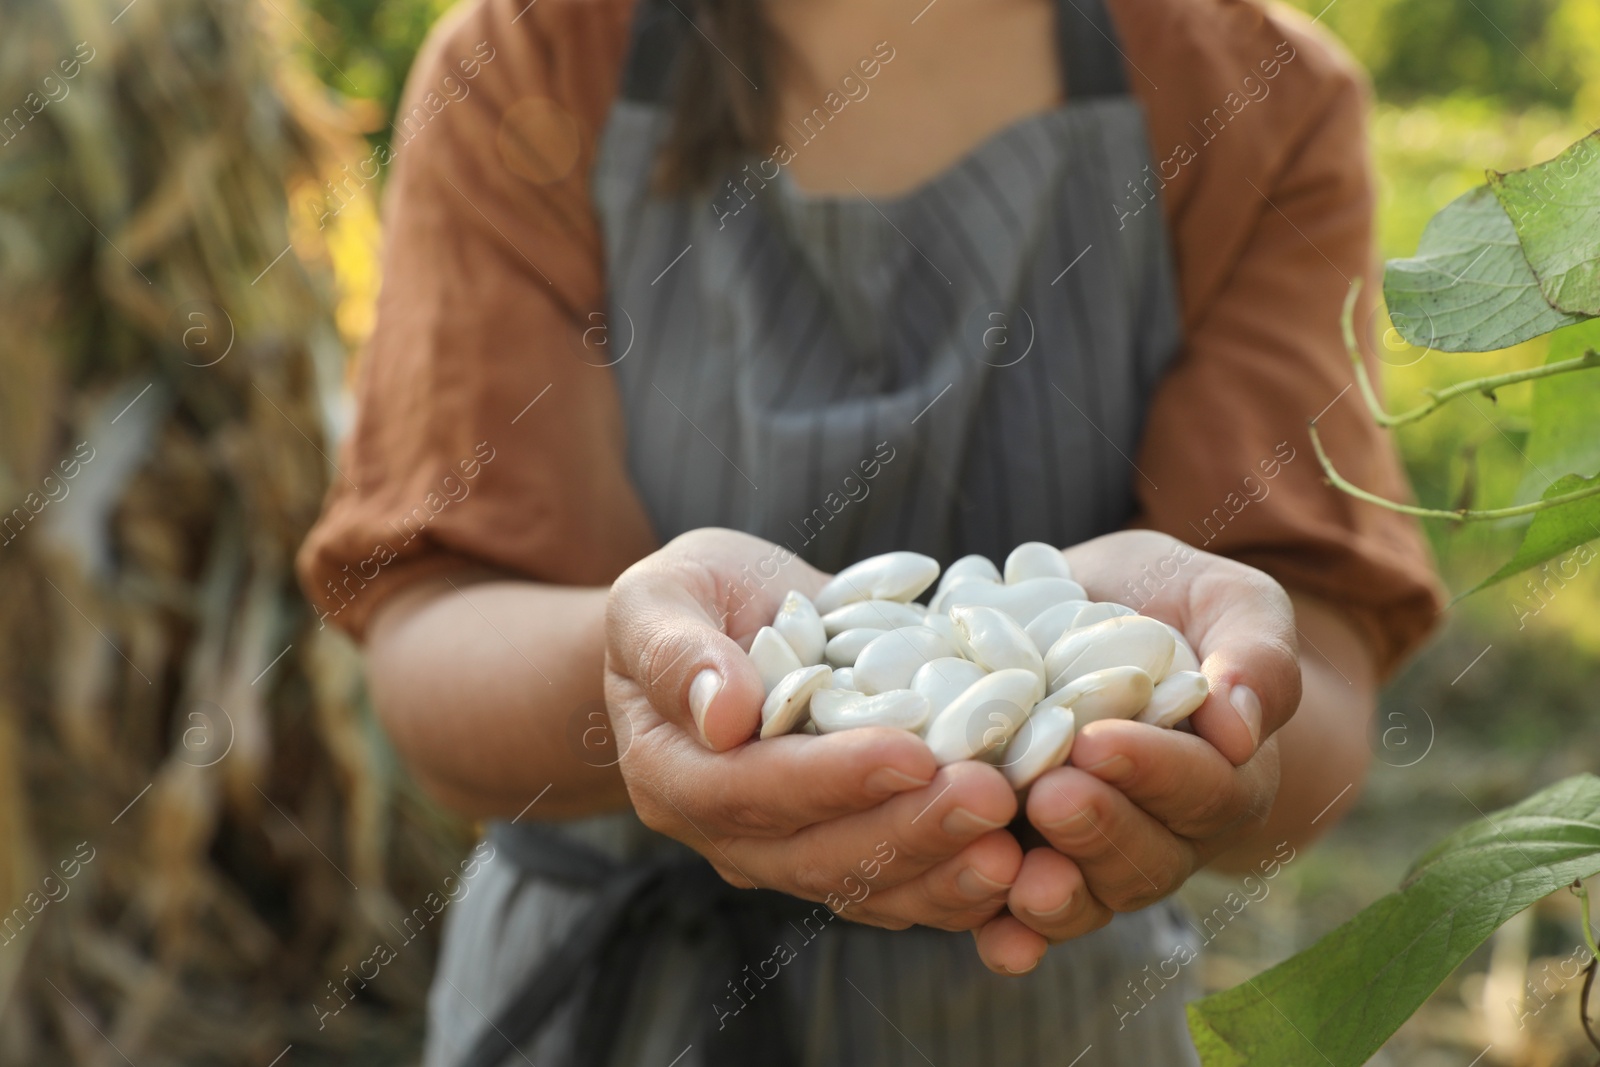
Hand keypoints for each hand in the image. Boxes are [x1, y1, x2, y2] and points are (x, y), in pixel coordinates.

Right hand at [605, 528, 1024, 934]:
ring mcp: (786, 856)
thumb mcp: (660, 597)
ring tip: (1016, 848)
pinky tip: (1022, 865)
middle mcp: (726, 833)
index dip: (831, 778)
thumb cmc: (690, 599)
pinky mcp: (844, 858)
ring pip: (866, 888)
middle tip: (992, 797)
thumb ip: (677, 651)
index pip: (750, 790)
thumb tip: (723, 712)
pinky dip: (958, 886)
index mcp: (672, 772)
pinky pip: (901, 891)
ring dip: (944, 873)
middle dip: (909, 830)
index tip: (911, 753)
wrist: (723, 629)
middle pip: (817, 855)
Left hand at [977, 531, 1300, 974]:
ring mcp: (1097, 858)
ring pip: (1090, 898)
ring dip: (1057, 895)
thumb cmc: (1173, 601)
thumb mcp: (1229, 600)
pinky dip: (1014, 935)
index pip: (1203, 788)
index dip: (1154, 771)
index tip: (1099, 740)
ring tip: (1016, 869)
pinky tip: (994, 939)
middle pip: (1145, 858)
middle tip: (1048, 793)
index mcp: (1226, 774)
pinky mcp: (1034, 861)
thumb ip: (1255, 653)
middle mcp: (1167, 833)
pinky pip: (1028, 916)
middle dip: (1098, 830)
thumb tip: (1240, 726)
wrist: (1098, 614)